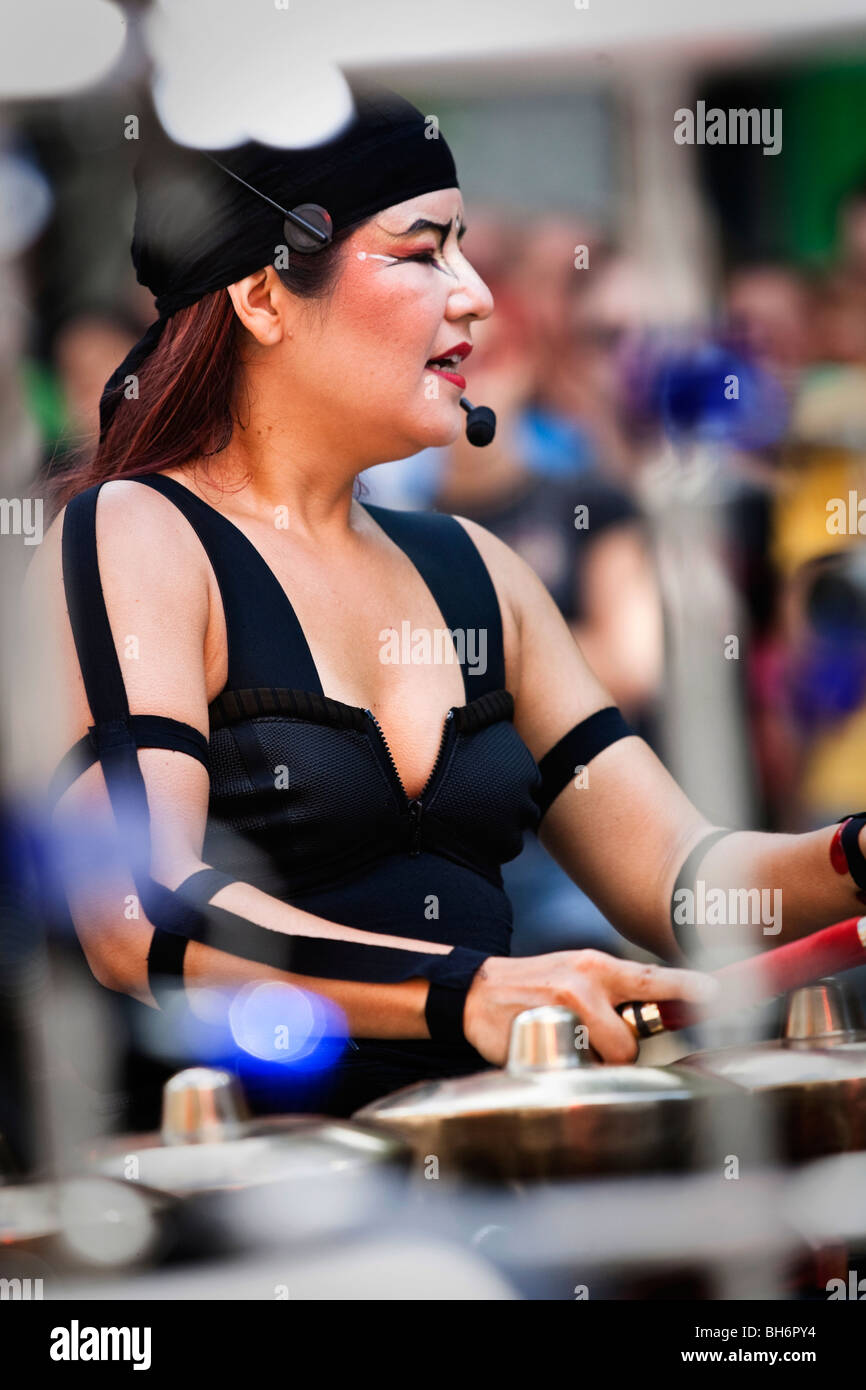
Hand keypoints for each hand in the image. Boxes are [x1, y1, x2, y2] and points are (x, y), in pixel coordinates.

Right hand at [462, 949, 718, 1067]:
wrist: (479, 991)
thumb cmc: (537, 985)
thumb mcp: (578, 973)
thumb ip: (616, 991)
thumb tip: (656, 1017)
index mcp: (597, 967)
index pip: (650, 978)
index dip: (686, 988)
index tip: (716, 993)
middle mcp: (583, 983)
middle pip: (628, 1043)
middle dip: (616, 1051)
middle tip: (590, 1037)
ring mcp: (560, 1011)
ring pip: (600, 1059)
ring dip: (590, 1060)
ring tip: (564, 1040)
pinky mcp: (538, 1036)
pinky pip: (572, 1070)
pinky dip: (565, 1068)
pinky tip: (545, 1048)